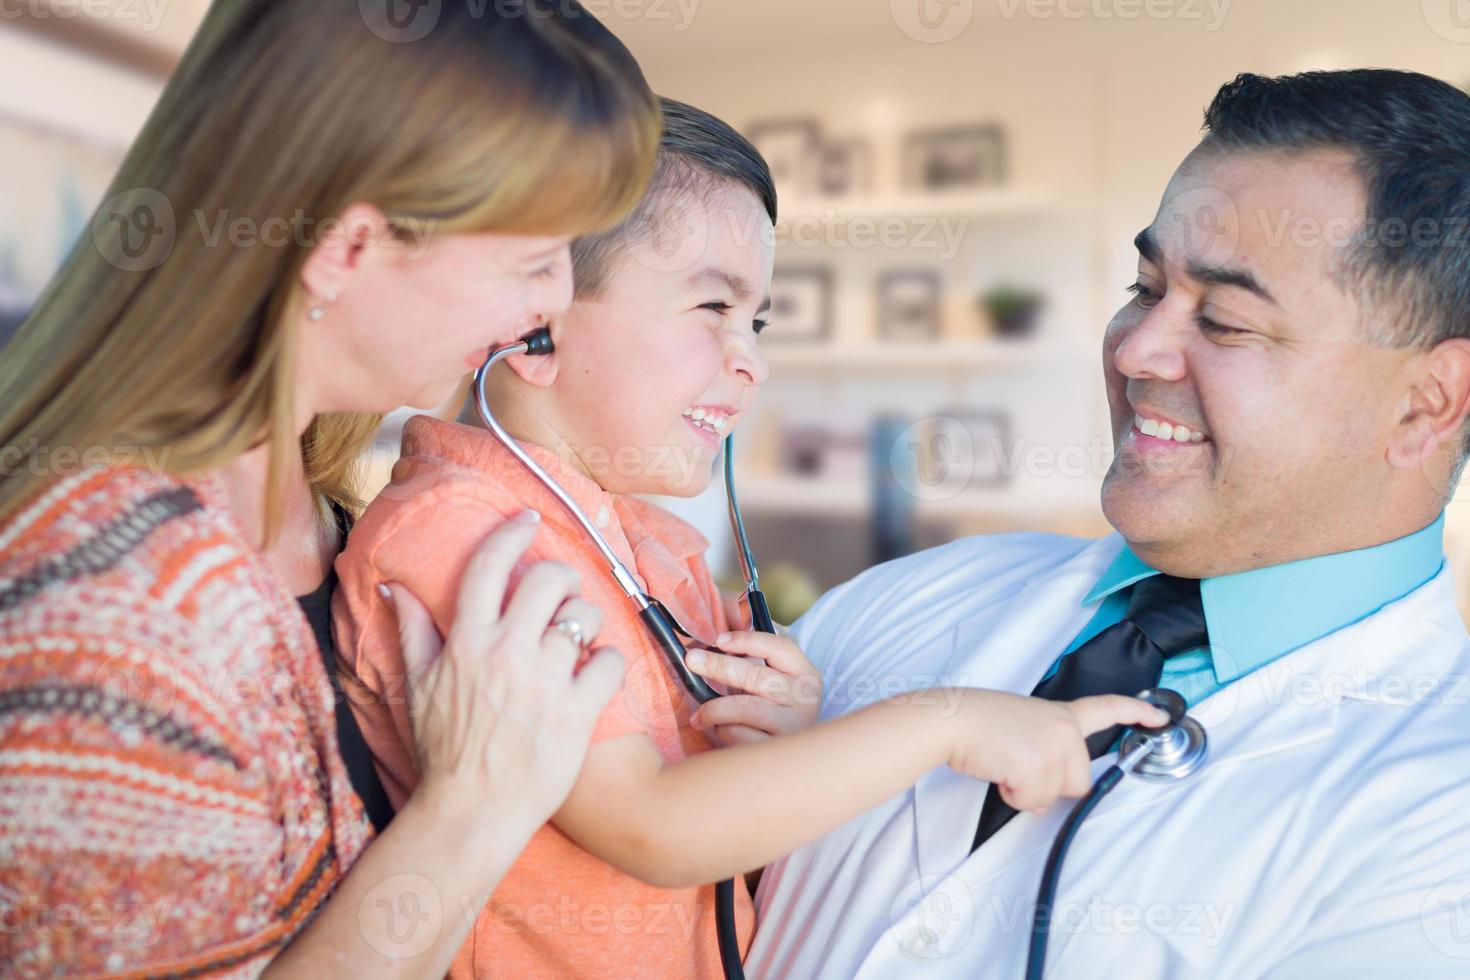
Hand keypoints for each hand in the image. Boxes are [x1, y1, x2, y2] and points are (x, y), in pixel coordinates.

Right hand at [382, 510, 625, 845]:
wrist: (471, 813)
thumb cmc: (444, 752)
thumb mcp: (418, 687)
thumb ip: (412, 631)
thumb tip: (393, 587)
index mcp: (465, 643)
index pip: (490, 565)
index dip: (512, 533)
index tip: (529, 520)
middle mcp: (505, 654)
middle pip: (548, 580)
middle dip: (561, 577)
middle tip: (562, 593)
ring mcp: (544, 683)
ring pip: (583, 617)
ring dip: (586, 621)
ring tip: (578, 640)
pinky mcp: (576, 713)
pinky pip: (608, 663)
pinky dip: (607, 663)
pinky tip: (594, 673)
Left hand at [686, 630, 822, 744]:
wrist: (794, 756)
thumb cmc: (771, 705)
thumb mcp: (769, 673)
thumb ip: (749, 646)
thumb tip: (716, 621)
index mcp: (805, 672)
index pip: (779, 647)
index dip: (747, 640)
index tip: (719, 638)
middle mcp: (805, 699)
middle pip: (757, 677)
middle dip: (719, 665)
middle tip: (691, 659)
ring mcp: (794, 727)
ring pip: (746, 709)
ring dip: (715, 708)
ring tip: (698, 714)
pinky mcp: (777, 751)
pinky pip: (741, 737)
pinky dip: (724, 731)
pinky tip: (720, 731)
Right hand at [943, 691, 1168, 814]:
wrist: (953, 721)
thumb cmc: (978, 721)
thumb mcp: (1022, 725)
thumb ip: (1046, 751)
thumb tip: (1043, 797)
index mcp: (1060, 714)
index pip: (1106, 708)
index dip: (1137, 712)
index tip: (1159, 715)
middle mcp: (1063, 729)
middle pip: (1078, 781)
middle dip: (1049, 785)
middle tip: (1018, 764)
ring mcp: (1053, 747)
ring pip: (1052, 796)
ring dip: (1025, 790)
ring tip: (1003, 763)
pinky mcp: (1037, 766)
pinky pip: (1032, 801)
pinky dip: (1011, 795)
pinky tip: (998, 771)